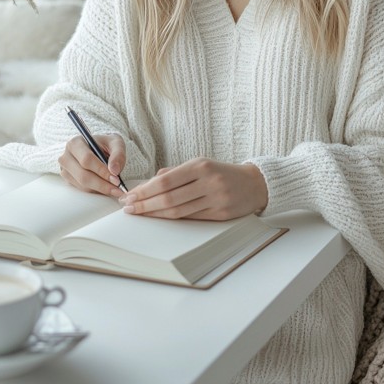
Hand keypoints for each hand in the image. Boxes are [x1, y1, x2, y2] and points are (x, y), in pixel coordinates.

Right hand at [58, 133, 125, 197]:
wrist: (99, 149)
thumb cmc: (106, 145)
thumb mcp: (116, 143)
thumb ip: (118, 154)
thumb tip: (115, 170)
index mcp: (76, 143)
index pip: (87, 159)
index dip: (101, 170)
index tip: (116, 178)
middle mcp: (66, 156)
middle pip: (83, 175)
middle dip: (102, 183)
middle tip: (117, 188)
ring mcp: (65, 170)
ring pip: (82, 184)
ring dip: (100, 189)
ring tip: (115, 189)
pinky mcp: (68, 180)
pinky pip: (82, 189)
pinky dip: (96, 191)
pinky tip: (107, 188)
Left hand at [120, 158, 267, 219]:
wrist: (254, 184)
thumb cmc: (222, 172)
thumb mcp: (200, 164)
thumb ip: (175, 172)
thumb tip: (148, 183)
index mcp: (201, 166)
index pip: (166, 180)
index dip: (145, 190)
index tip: (130, 195)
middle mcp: (208, 182)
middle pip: (169, 198)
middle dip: (145, 204)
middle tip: (129, 208)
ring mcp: (215, 199)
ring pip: (178, 212)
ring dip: (155, 214)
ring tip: (140, 214)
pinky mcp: (220, 215)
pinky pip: (191, 219)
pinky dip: (172, 219)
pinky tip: (160, 218)